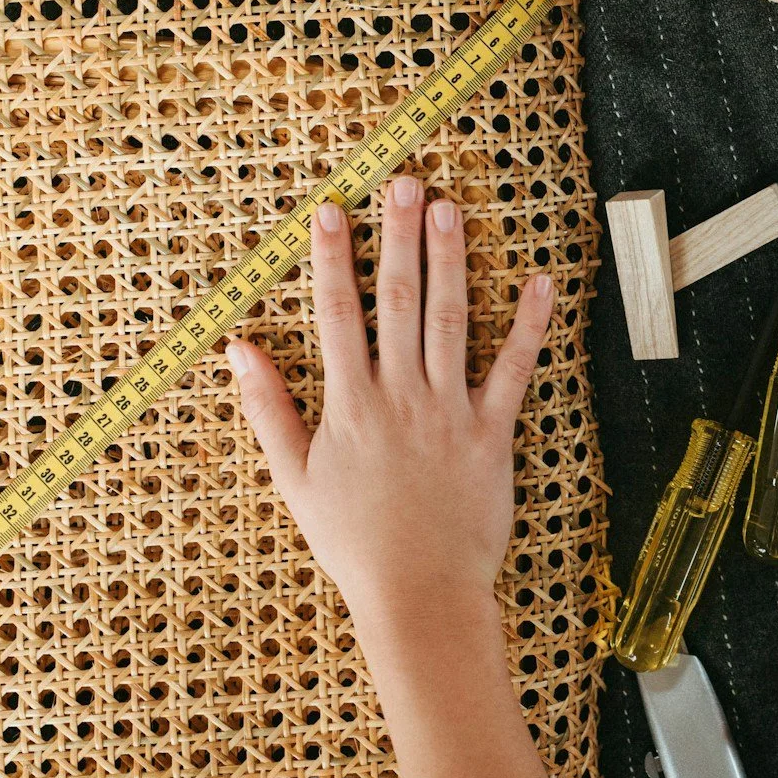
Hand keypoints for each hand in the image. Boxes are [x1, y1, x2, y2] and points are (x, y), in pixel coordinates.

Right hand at [226, 175, 554, 650]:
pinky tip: (541, 283)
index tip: (330, 210)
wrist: (418, 595)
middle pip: (397, 302)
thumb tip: (236, 349)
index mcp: (348, 405)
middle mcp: (399, 397)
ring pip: (450, 321)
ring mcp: (449, 412)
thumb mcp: (294, 478)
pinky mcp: (492, 434)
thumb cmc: (353, 542)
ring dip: (451, 261)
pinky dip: (529, 326)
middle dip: (397, 238)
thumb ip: (267, 409)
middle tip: (402, 183)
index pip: (336, 315)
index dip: (332, 258)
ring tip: (449, 210)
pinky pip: (513, 370)